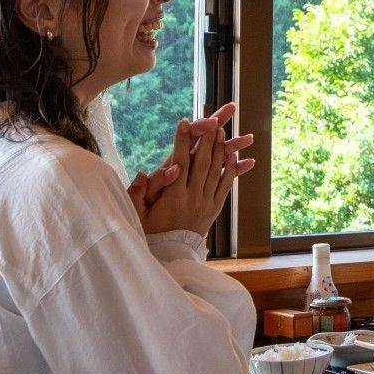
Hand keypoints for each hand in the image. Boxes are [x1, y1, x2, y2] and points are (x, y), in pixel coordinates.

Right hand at [140, 103, 256, 234]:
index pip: (179, 162)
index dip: (182, 141)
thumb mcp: (138, 215)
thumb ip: (138, 193)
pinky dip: (231, 170)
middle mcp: (193, 198)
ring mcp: (206, 203)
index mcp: (173, 197)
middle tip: (212, 119)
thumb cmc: (151, 232)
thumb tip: (142, 173)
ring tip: (223, 130)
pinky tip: (235, 156)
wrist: (171, 254)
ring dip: (220, 149)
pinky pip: (225, 186)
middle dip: (207, 139)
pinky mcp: (214, 208)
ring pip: (216, 171)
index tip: (184, 122)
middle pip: (202, 163)